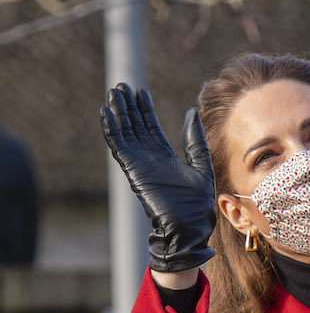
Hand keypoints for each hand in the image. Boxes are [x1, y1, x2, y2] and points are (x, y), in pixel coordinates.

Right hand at [100, 83, 216, 273]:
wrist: (188, 226)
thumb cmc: (197, 203)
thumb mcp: (201, 165)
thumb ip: (194, 140)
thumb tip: (192, 113)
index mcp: (164, 156)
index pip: (151, 128)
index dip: (144, 110)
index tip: (140, 92)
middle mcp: (149, 157)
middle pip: (134, 126)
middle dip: (128, 106)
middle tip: (121, 86)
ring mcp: (139, 162)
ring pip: (124, 132)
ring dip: (118, 113)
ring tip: (113, 92)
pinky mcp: (133, 169)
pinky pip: (119, 145)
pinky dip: (112, 129)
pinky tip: (106, 112)